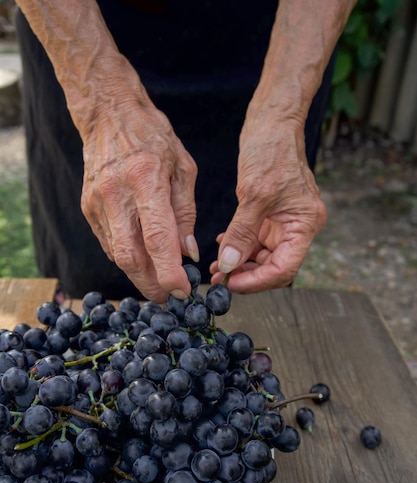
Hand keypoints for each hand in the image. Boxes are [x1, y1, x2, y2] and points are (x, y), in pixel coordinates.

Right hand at [80, 98, 198, 302]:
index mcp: (145, 179)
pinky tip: (143, 259)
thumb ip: (186, 214)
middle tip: (170, 298)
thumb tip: (188, 254)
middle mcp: (116, 194)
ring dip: (140, 275)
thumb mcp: (183, 168)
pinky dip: (128, 258)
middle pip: (130, 257)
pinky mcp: (88, 208)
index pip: (156, 238)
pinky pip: (109, 244)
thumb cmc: (153, 137)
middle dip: (152, 285)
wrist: (108, 114)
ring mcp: (97, 203)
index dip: (169, 272)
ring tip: (160, 282)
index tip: (183, 291)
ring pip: (117, 256)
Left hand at [210, 119, 326, 292]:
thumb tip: (228, 266)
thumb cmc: (271, 149)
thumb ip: (242, 233)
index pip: (285, 268)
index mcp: (305, 224)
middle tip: (219, 280)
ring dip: (240, 264)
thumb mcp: (254, 194)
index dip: (257, 281)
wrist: (273, 121)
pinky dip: (240, 247)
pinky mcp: (272, 214)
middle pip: (275, 267)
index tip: (231, 284)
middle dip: (246, 275)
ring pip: (264, 256)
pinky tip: (222, 248)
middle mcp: (299, 226)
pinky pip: (256, 240)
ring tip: (215, 269)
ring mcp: (286, 221)